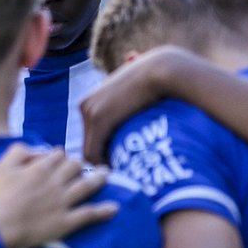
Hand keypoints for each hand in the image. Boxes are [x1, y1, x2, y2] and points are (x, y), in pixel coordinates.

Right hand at [0, 144, 114, 247]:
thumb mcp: (0, 167)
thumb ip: (18, 152)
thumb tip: (36, 150)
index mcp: (40, 169)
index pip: (58, 154)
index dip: (58, 155)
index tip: (57, 159)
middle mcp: (55, 183)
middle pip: (75, 166)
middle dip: (77, 164)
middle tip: (78, 167)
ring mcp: (63, 203)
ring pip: (87, 186)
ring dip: (99, 178)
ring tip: (106, 173)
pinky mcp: (66, 222)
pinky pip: (89, 214)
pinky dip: (103, 211)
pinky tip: (114, 208)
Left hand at [80, 46, 191, 164]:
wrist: (162, 70)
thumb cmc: (155, 81)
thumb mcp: (133, 92)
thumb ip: (126, 100)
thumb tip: (130, 77)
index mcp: (90, 101)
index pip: (90, 135)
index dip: (103, 151)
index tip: (119, 163)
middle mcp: (84, 105)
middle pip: (87, 143)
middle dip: (101, 159)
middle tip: (119, 174)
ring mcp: (89, 112)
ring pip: (89, 151)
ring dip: (104, 165)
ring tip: (122, 177)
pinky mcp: (98, 119)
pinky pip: (94, 152)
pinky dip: (104, 166)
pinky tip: (121, 173)